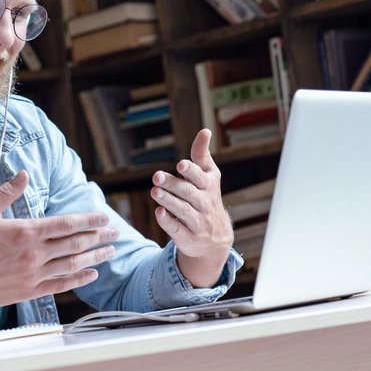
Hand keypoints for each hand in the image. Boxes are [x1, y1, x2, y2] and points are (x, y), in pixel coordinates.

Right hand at [0, 170, 117, 307]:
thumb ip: (7, 192)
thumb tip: (24, 174)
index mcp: (27, 231)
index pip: (67, 224)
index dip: (89, 220)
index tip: (104, 218)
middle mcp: (35, 253)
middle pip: (76, 243)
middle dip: (99, 237)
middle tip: (116, 233)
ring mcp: (34, 274)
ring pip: (72, 264)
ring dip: (95, 257)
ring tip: (110, 251)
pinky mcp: (29, 291)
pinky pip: (61, 285)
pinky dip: (79, 279)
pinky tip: (92, 274)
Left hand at [150, 129, 232, 286]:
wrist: (215, 240)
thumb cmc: (206, 198)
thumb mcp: (208, 177)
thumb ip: (202, 155)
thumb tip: (205, 130)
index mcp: (209, 186)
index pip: (200, 177)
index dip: (191, 170)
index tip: (181, 164)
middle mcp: (205, 204)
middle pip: (189, 193)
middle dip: (173, 184)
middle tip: (156, 176)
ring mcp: (197, 222)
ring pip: (183, 210)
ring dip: (168, 201)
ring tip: (155, 191)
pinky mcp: (187, 237)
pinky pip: (177, 229)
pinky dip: (168, 221)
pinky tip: (159, 212)